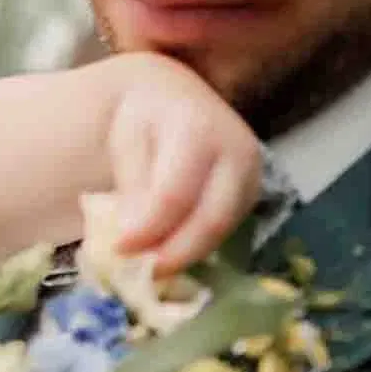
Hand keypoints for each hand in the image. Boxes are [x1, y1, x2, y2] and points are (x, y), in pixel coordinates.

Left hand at [105, 54, 263, 271]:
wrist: (174, 98)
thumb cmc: (142, 120)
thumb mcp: (126, 142)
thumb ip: (132, 186)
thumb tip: (133, 235)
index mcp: (197, 128)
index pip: (174, 194)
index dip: (148, 229)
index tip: (119, 250)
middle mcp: (236, 149)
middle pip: (211, 218)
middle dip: (174, 253)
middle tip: (140, 273)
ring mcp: (250, 172)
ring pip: (223, 229)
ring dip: (186, 254)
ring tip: (150, 268)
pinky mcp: (251, 191)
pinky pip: (227, 228)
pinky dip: (197, 246)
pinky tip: (170, 253)